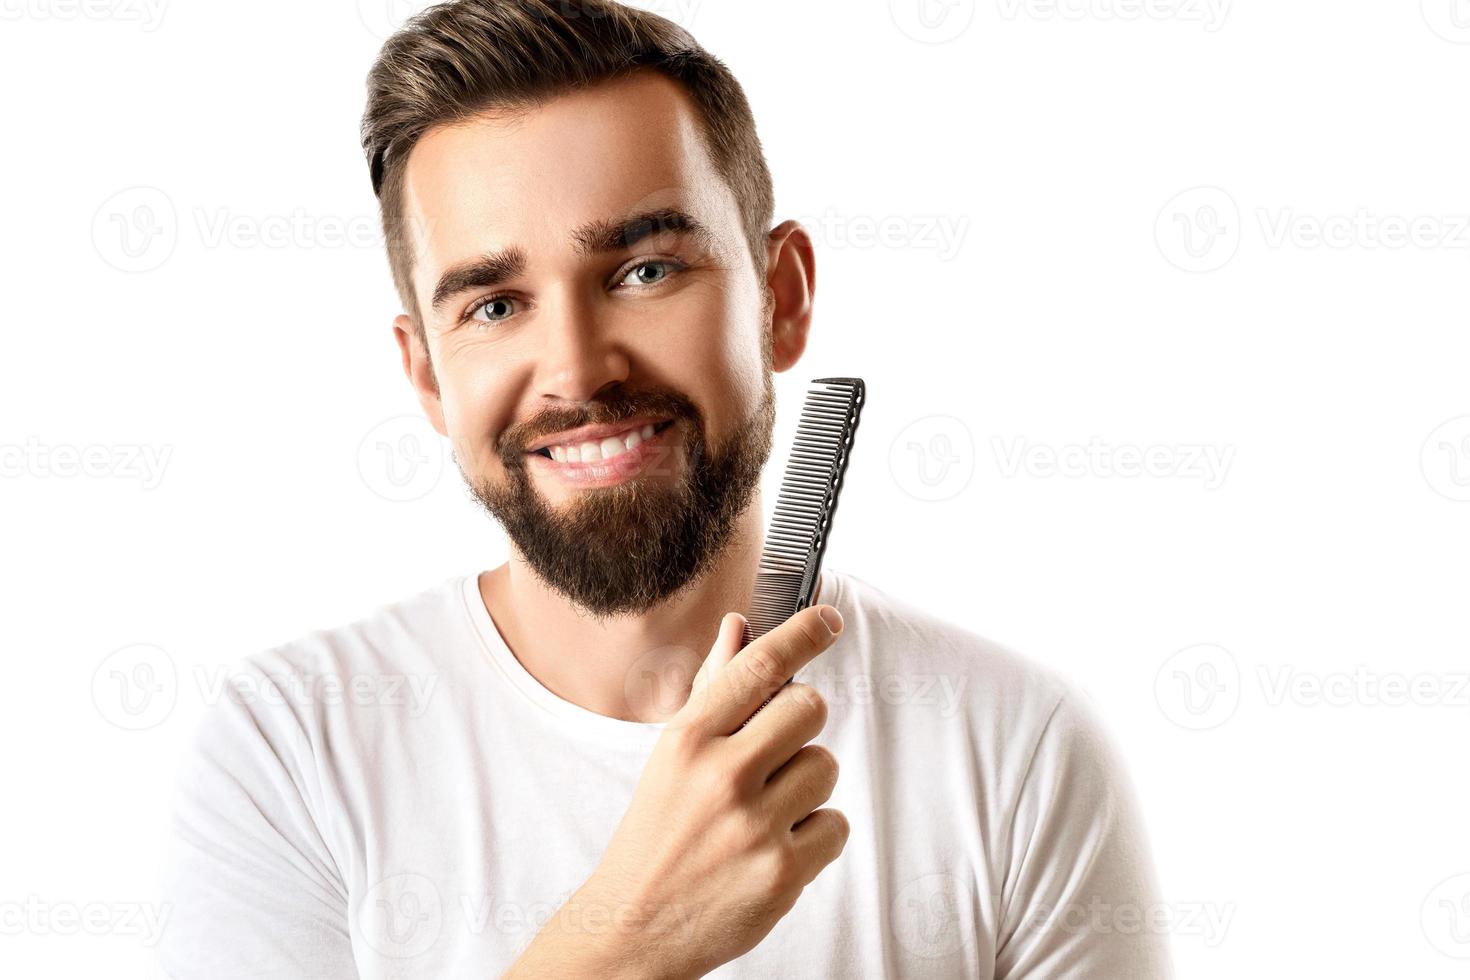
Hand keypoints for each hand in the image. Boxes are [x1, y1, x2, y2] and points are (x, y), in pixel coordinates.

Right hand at [567, 605, 849, 978]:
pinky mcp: (783, 872)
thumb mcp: (671, 756)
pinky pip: (836, 825)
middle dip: (801, 725)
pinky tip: (775, 847)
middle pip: (809, 709)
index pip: (759, 667)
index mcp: (689, 739)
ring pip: (825, 766)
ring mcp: (755, 825)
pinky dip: (815, 836)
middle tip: (775, 751)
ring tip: (766, 811)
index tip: (826, 621)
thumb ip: (712, 691)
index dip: (801, 635)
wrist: (634, 925)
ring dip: (806, 785)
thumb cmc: (657, 834)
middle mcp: (722, 776)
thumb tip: (740, 627)